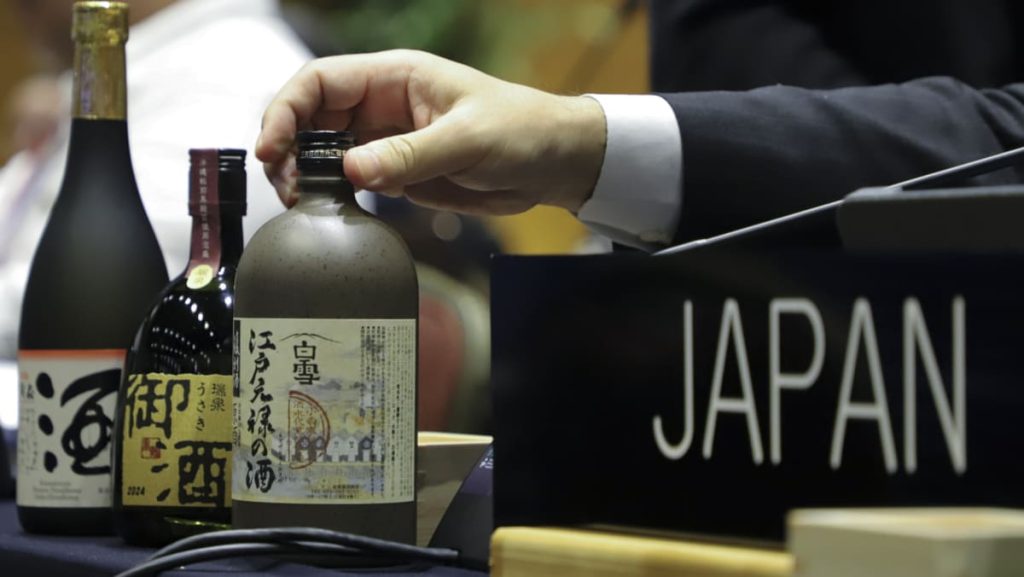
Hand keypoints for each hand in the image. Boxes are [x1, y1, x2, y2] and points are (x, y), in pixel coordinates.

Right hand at [256, 50, 606, 214]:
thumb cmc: (521, 131)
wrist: (554, 163)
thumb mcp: (468, 140)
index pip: (321, 83)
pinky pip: (351, 179)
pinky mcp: (398, 172)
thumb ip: (410, 155)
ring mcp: (388, 140)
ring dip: (305, 175)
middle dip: (289, 148)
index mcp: (395, 78)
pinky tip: (327, 211)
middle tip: (286, 186)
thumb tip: (352, 169)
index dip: (287, 110)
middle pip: (312, 118)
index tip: (274, 147)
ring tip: (300, 202)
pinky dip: (332, 194)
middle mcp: (383, 106)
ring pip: (325, 151)